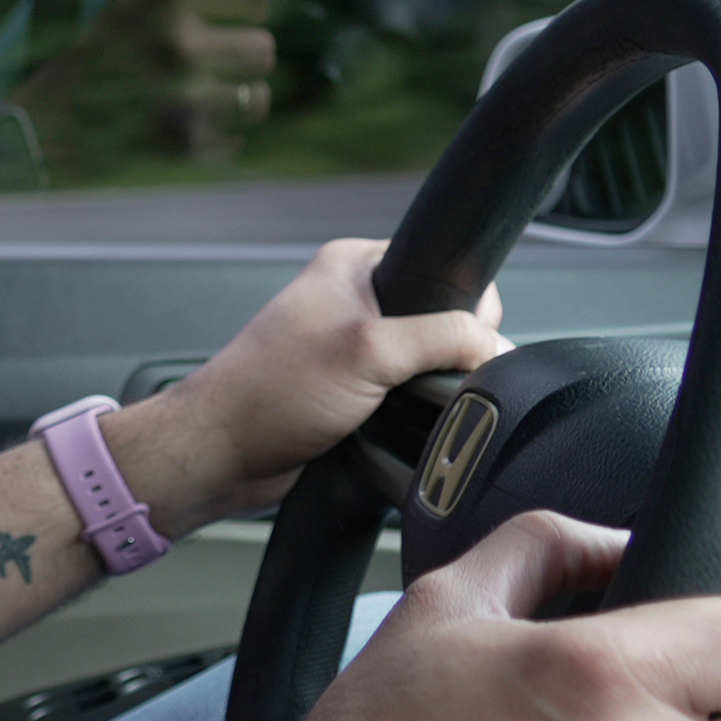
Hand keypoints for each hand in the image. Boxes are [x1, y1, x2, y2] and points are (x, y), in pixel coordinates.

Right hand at [9, 0, 276, 181]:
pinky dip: (214, 139)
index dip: (246, 11)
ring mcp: (186, 94)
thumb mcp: (132, 9)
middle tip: (201, 72)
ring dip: (233, 103)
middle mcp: (179, 39)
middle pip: (263, 49)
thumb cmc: (95, 63)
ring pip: (258, 97)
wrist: (44, 129)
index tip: (227, 22)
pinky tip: (177, 131)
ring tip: (195, 103)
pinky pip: (236, 137)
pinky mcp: (188, 143)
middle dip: (237, 62)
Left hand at [140, 237, 508, 519]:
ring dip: (426, 395)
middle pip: (445, 325)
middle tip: (418, 385)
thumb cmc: (267, 393)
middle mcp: (354, 300)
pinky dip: (409, 417)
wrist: (223, 455)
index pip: (447, 272)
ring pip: (428, 368)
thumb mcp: (369, 351)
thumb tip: (498, 348)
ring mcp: (352, 348)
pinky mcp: (351, 391)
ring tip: (398, 411)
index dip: (467, 309)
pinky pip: (406, 400)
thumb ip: (444, 339)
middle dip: (447, 360)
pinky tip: (392, 429)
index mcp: (354, 264)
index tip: (462, 344)